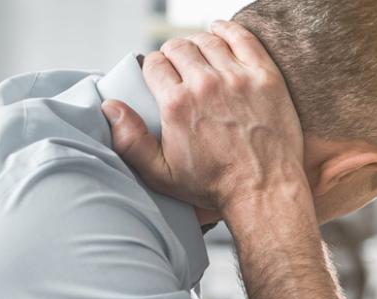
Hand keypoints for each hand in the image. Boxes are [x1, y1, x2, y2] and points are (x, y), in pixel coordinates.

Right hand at [102, 20, 306, 214]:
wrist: (264, 190)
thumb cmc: (214, 186)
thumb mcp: (162, 174)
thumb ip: (131, 142)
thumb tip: (111, 107)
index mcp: (177, 104)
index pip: (154, 64)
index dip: (154, 67)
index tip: (161, 75)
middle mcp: (205, 85)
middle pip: (179, 48)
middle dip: (173, 54)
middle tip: (179, 67)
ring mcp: (238, 78)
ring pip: (208, 41)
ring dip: (198, 43)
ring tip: (199, 54)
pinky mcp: (265, 77)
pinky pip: (243, 38)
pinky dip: (227, 30)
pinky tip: (220, 32)